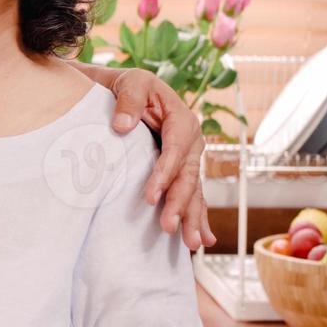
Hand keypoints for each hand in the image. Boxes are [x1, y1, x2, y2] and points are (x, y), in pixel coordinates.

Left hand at [104, 68, 216, 250]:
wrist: (129, 91)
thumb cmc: (130, 86)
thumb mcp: (130, 83)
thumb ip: (128, 101)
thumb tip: (122, 126)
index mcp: (182, 118)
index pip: (176, 149)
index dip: (165, 174)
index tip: (150, 197)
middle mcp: (191, 140)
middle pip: (188, 175)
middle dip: (180, 203)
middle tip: (168, 227)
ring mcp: (189, 157)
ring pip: (193, 190)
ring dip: (192, 217)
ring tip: (192, 244)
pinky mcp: (182, 169)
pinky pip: (193, 194)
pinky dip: (199, 216)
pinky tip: (204, 238)